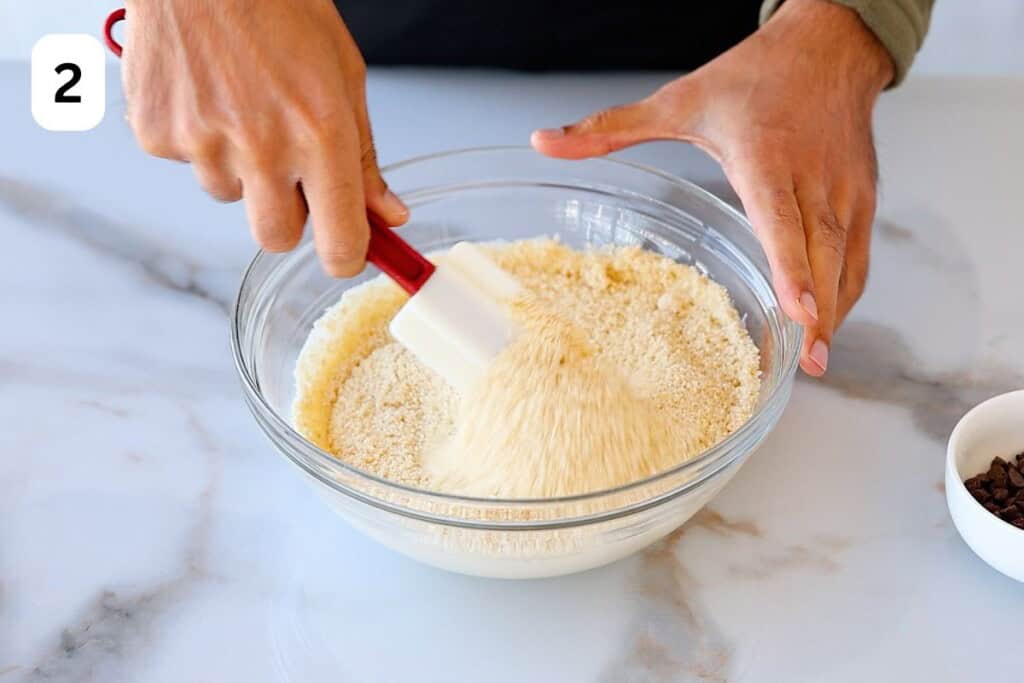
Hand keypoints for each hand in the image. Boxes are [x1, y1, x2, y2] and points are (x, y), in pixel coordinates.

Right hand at [122, 0, 406, 275]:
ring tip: (243, 105)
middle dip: (288, 217)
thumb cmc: (279, 4)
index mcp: (319, 133)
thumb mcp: (344, 75)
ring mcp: (203, 143)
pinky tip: (208, 94)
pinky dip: (200, 141)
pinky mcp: (157, 134)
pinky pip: (188, 164)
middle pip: (277, 238)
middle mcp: (261, 146)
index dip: (346, 256)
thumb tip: (387, 215)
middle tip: (289, 170)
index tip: (348, 252)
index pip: (339, 240)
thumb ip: (364, 157)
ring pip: (231, 196)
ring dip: (241, 169)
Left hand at [531, 0, 892, 375]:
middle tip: (809, 361)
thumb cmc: (754, 76)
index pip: (779, 216)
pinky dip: (846, 290)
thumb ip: (610, 128)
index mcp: (764, 154)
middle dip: (816, 309)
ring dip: (834, 310)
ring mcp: (843, 187)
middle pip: (818, 250)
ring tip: (816, 359)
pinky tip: (827, 323)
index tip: (798, 310)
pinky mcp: (863, 195)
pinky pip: (859, 253)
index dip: (790, 265)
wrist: (828, 44)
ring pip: (843, 257)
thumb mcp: (679, 101)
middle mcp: (811, 174)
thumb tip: (542, 141)